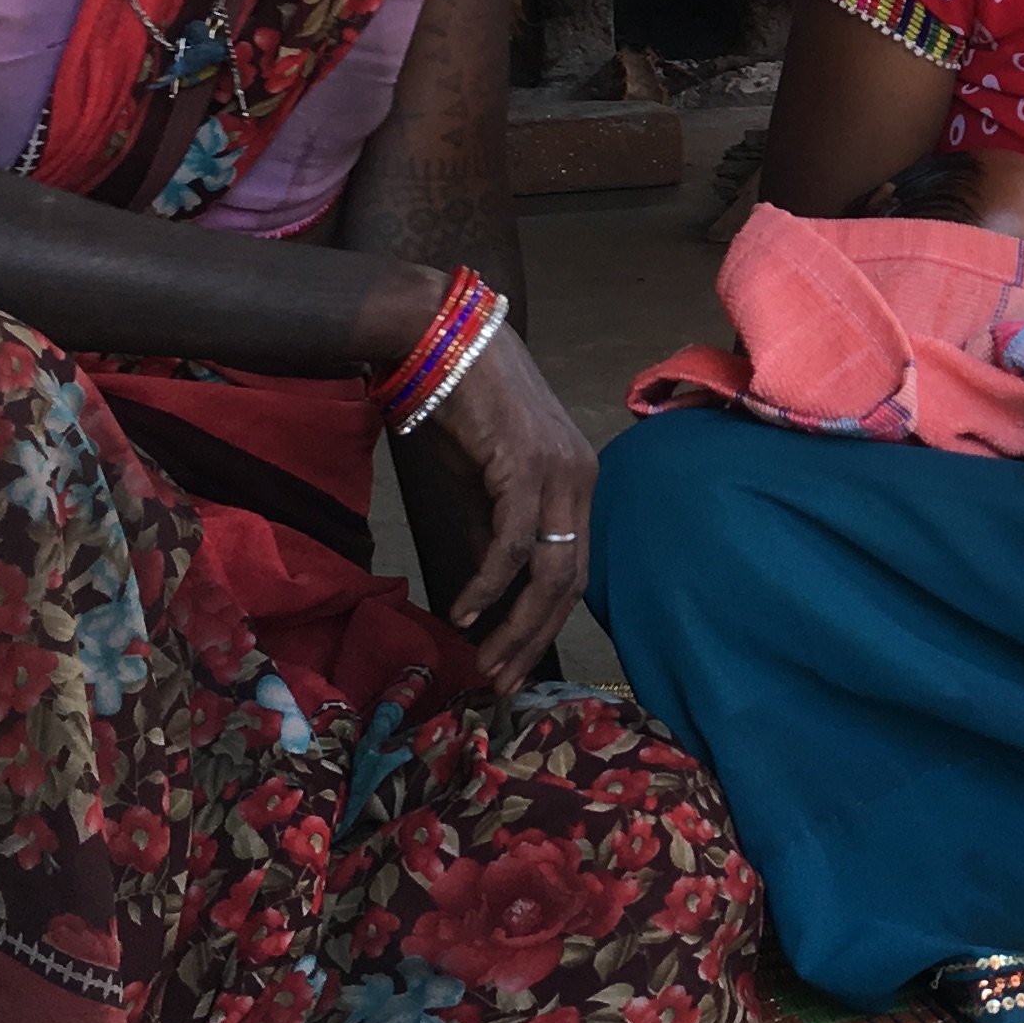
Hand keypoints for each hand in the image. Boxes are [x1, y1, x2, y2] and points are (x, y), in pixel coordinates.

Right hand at [425, 329, 598, 685]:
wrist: (443, 341)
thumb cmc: (461, 408)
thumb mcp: (480, 484)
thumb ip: (490, 536)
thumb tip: (487, 594)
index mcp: (577, 485)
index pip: (574, 570)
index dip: (544, 624)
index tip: (513, 664)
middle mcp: (580, 481)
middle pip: (570, 581)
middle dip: (534, 639)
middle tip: (500, 682)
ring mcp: (560, 472)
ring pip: (549, 570)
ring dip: (515, 625)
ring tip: (483, 662)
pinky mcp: (526, 466)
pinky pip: (512, 543)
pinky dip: (489, 584)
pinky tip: (464, 612)